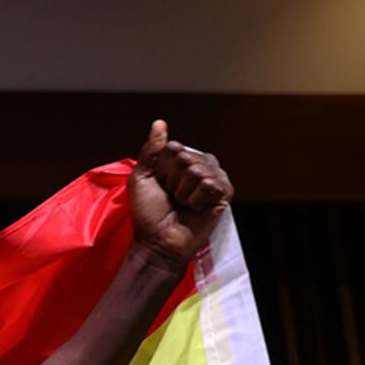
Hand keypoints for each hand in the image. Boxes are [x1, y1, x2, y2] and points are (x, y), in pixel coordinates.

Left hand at [129, 120, 231, 267]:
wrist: (158, 242)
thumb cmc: (148, 214)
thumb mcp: (141, 179)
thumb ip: (150, 150)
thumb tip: (159, 123)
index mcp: (180, 160)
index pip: (174, 147)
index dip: (161, 169)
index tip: (159, 185)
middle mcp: (199, 165)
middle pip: (187, 158)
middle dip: (173, 181)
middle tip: (171, 197)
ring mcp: (214, 178)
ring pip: (200, 170)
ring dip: (184, 192)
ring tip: (182, 204)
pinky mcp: (224, 193)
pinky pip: (211, 184)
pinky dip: (198, 199)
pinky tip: (195, 208)